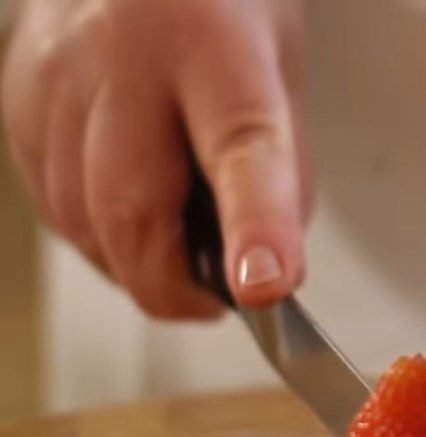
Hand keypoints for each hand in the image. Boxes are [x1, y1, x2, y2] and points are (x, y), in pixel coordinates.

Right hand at [2, 0, 310, 317]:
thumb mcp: (281, 82)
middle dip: (174, 287)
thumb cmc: (219, 14)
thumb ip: (281, 179)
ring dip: (134, 264)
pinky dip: (96, 236)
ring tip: (174, 250)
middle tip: (211, 300)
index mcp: (213, 44)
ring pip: (81, 222)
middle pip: (131, 211)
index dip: (254, 227)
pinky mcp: (17, 100)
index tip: (263, 286)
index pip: (240, 148)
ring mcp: (56, 75)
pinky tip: (125, 215)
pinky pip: (52, 207)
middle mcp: (122, 54)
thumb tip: (261, 272)